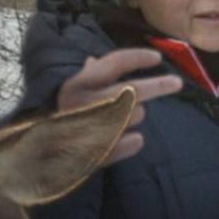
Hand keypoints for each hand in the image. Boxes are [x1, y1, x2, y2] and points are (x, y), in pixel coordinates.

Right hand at [56, 49, 181, 163]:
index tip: (157, 58)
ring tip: (119, 122)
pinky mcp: (101, 153)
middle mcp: (85, 103)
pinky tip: (131, 139)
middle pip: (134, 90)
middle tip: (177, 83)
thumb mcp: (68, 96)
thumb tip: (92, 60)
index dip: (138, 58)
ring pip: (136, 115)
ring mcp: (94, 129)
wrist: (41, 161)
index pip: (114, 63)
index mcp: (77, 84)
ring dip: (136, 116)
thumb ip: (84, 78)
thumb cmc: (61, 121)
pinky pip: (134, 141)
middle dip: (159, 85)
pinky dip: (135, 140)